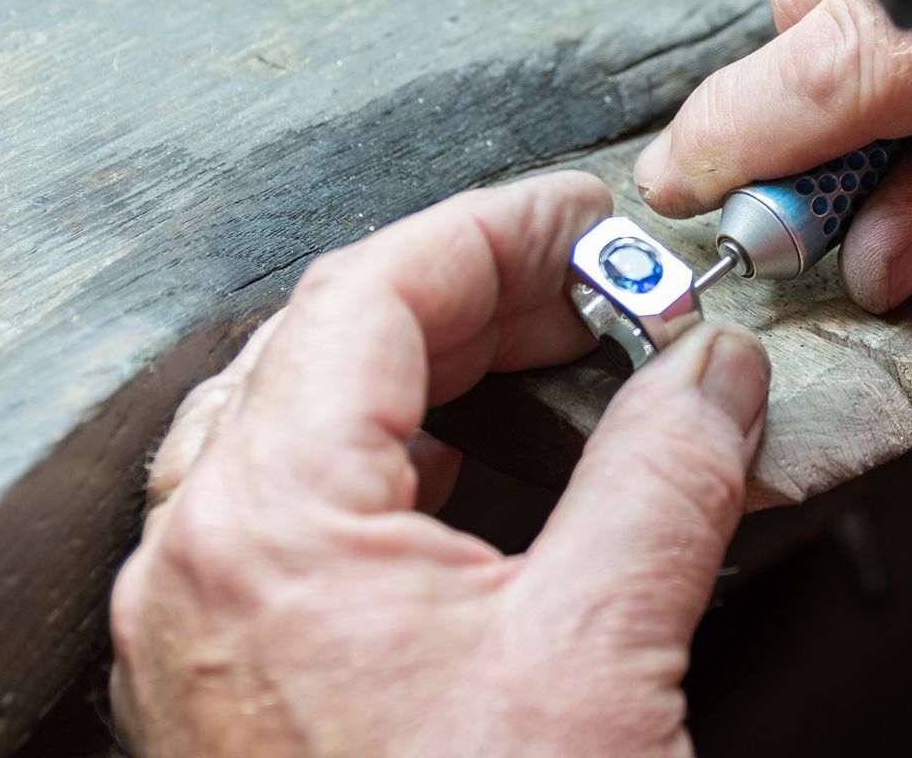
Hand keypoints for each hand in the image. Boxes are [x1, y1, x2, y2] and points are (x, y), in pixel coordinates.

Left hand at [109, 173, 770, 757]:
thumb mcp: (600, 654)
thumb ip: (665, 476)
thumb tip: (710, 373)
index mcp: (262, 531)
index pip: (374, 294)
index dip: (501, 231)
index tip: (594, 218)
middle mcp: (201, 573)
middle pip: (334, 348)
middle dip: (481, 295)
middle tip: (600, 281)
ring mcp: (208, 640)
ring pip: (309, 428)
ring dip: (440, 372)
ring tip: (553, 355)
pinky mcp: (247, 694)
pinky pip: (305, 519)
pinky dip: (405, 462)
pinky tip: (477, 476)